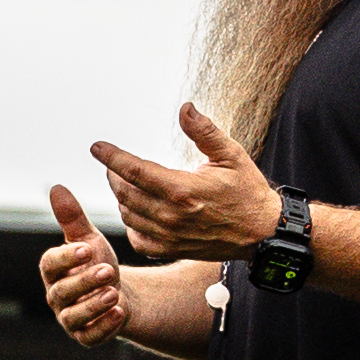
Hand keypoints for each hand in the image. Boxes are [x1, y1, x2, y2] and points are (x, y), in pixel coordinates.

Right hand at [38, 187, 129, 345]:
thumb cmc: (97, 262)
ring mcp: (69, 318)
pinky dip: (104, 327)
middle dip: (85, 281)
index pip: (51, 264)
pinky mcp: (86, 336)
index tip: (86, 248)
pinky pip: (91, 336)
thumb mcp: (89, 239)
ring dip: (94, 305)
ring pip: (75, 316)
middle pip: (63, 291)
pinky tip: (120, 312)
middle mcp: (56, 296)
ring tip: (114, 292)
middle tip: (108, 270)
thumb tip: (56, 188)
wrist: (118, 292)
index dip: (67, 257)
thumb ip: (72, 218)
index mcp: (52, 271)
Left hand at [89, 103, 281, 264]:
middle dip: (115, 175)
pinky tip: (137, 212)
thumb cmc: (248, 192)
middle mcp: (171, 215)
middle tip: (116, 165)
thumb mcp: (231, 155)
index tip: (97, 147)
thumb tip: (185, 108)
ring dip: (122, 197)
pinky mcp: (171, 250)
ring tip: (126, 184)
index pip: (135, 170)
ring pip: (128, 214)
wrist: (262, 232)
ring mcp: (169, 236)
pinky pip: (138, 238)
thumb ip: (204, 132)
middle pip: (125, 192)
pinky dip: (131, 223)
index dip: (112, 157)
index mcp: (182, 189)